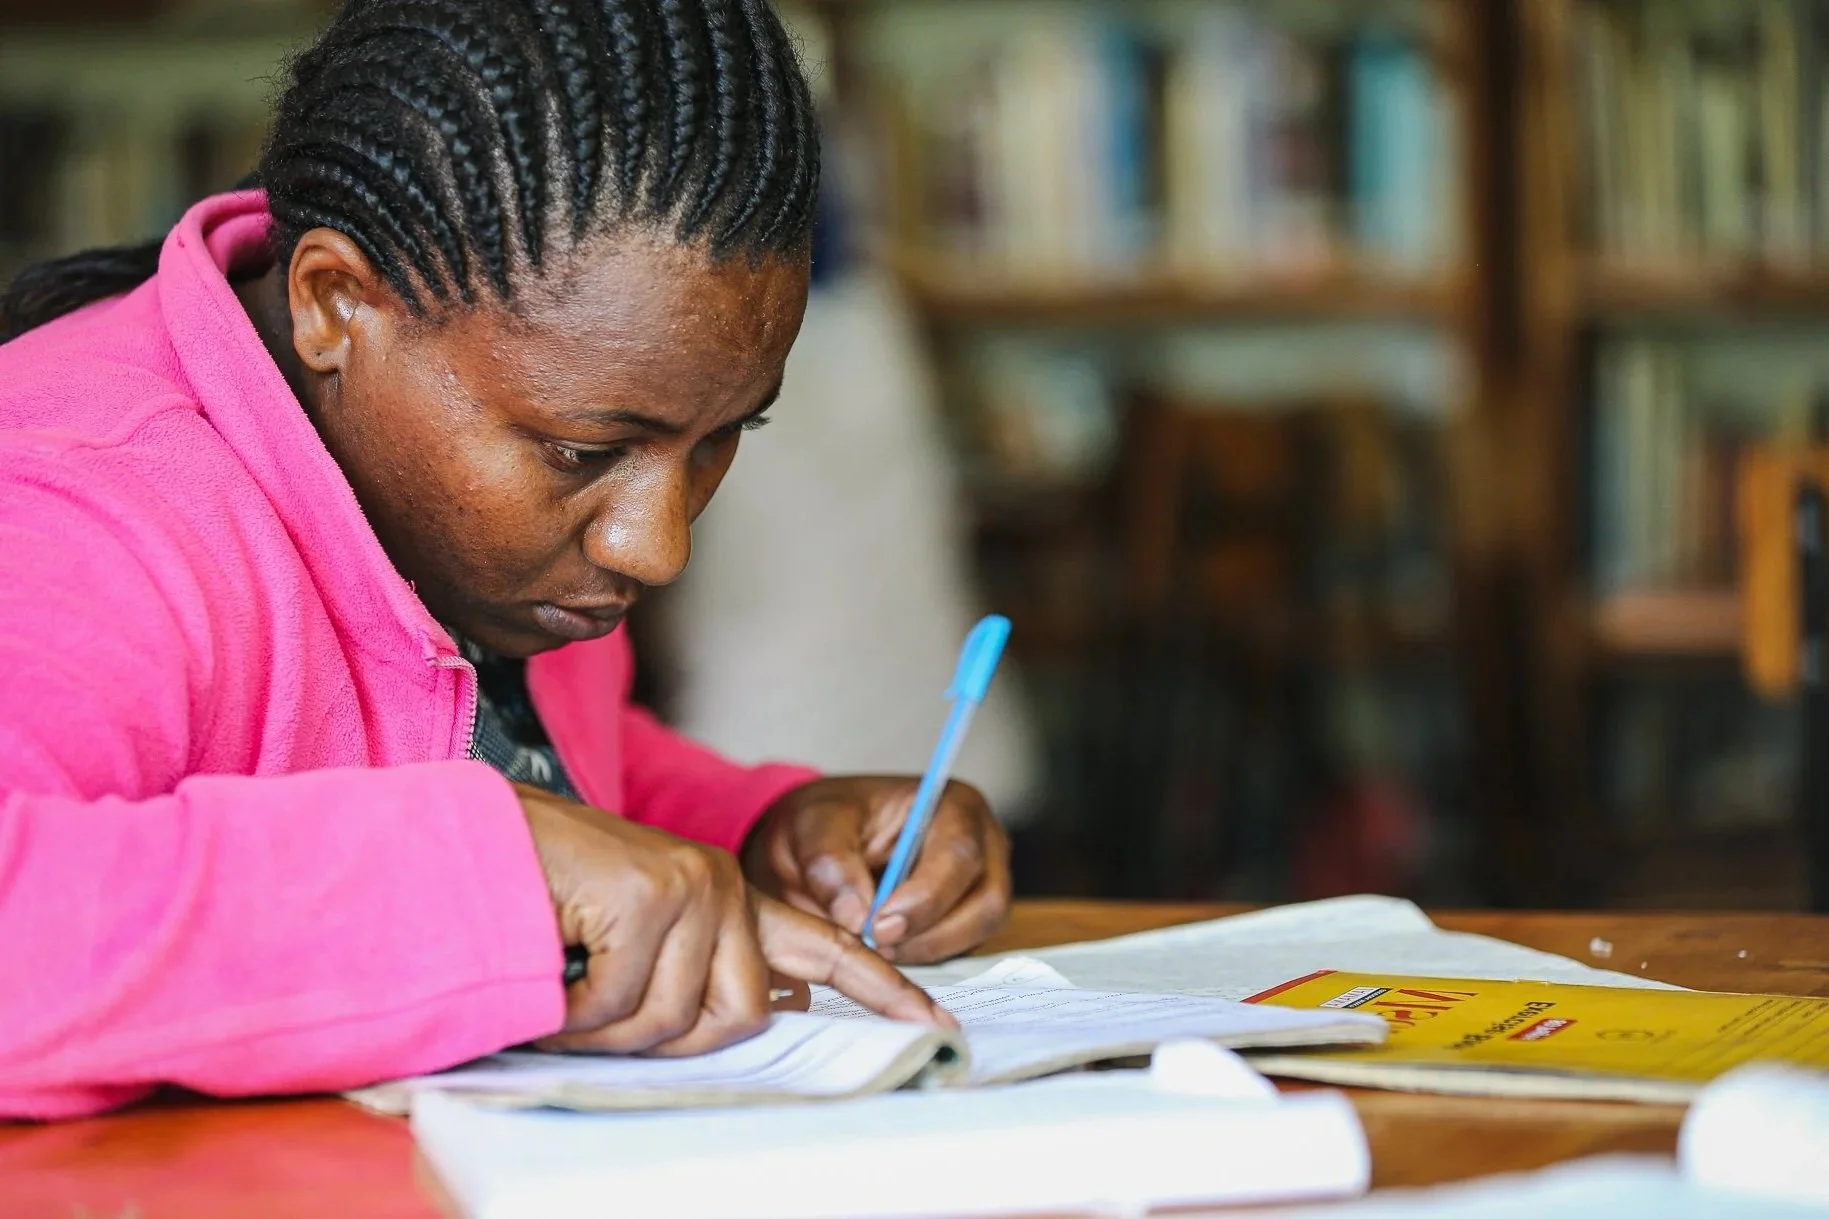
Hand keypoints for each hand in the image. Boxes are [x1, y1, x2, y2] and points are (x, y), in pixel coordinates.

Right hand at [516, 784, 951, 1055]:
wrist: (480, 845)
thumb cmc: (552, 906)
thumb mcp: (638, 947)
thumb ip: (700, 976)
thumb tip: (769, 1011)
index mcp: (731, 902)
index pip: (827, 949)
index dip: (881, 990)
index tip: (935, 1025)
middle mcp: (724, 887)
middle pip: (737, 1020)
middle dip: (660, 1035)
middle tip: (597, 1007)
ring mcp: (690, 885)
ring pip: (671, 1021)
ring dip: (601, 1026)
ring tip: (566, 979)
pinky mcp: (649, 894)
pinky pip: (617, 1007)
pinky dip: (569, 1011)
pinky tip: (550, 964)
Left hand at [742, 776, 1010, 963]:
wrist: (824, 838)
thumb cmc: (829, 820)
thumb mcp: (813, 826)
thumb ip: (829, 864)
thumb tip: (857, 917)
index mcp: (953, 806)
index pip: (959, 855)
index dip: (924, 898)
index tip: (877, 927)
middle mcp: (982, 843)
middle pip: (984, 902)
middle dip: (928, 934)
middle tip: (874, 945)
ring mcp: (983, 882)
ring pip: (977, 933)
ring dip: (924, 949)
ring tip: (874, 944)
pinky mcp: (971, 916)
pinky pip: (964, 949)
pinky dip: (923, 955)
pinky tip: (887, 946)